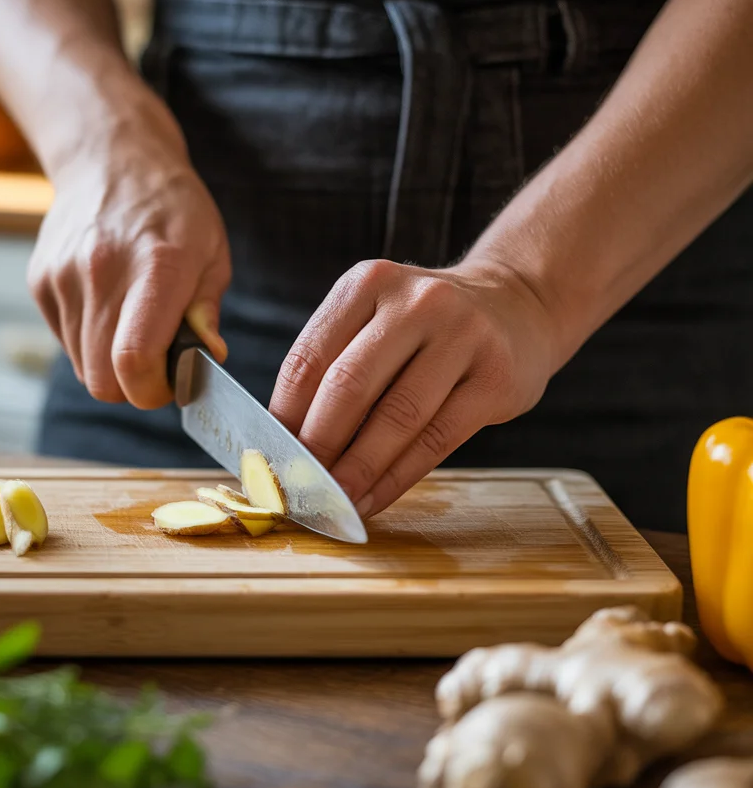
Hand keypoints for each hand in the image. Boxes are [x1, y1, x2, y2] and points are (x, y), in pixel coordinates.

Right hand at [28, 98, 229, 408]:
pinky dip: (88, 342)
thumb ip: (207, 313)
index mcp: (157, 266)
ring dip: (109, 364)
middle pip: (103, 379)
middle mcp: (102, 271)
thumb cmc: (173, 209)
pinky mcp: (40, 280)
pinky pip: (65, 342)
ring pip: (82, 367)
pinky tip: (108, 307)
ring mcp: (64, 276)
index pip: (134, 359)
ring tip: (132, 325)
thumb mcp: (212, 253)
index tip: (169, 383)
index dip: (151, 390)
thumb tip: (207, 359)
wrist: (110, 158)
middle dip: (132, 387)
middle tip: (155, 363)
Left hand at [269, 258, 558, 517]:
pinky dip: (397, 478)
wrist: (518, 304)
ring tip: (333, 503)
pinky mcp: (496, 378)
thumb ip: (333, 366)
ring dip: (357, 471)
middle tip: (296, 488)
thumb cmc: (427, 328)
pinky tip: (374, 500)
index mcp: (368, 284)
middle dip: (316, 448)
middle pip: (348, 386)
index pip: (309, 358)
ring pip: (396, 417)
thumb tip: (284, 444)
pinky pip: (436, 440)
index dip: (283, 417)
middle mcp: (416, 302)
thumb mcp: (376, 319)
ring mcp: (463, 336)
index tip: (267, 459)